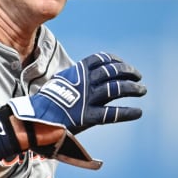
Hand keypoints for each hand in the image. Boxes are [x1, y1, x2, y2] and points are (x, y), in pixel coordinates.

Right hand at [8, 52, 145, 134]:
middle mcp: (85, 82)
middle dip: (128, 72)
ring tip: (142, 90)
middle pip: (112, 72)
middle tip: (138, 76)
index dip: (115, 60)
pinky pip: (113, 113)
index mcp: (77, 72)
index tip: (122, 64)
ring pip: (116, 89)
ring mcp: (88, 99)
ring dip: (132, 88)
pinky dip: (127, 112)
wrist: (35, 118)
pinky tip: (138, 112)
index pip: (100, 59)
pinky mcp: (89, 117)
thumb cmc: (45, 101)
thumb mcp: (59, 82)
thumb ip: (73, 78)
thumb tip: (79, 74)